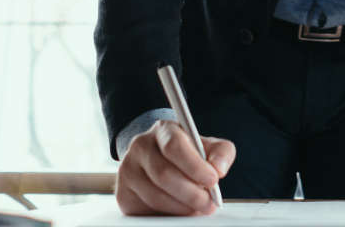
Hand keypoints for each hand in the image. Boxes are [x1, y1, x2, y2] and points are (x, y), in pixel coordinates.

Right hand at [115, 119, 234, 215]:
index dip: (194, 166)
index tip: (213, 180)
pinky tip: (179, 210)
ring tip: (197, 208)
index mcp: (163, 130)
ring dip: (181, 207)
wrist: (161, 158)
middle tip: (209, 203)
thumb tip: (218, 169)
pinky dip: (167, 214)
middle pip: (164, 174)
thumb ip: (221, 153)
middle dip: (191, 193)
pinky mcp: (123, 194)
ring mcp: (128, 170)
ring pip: (155, 196)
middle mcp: (140, 146)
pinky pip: (146, 210)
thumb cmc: (189, 153)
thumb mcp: (209, 146)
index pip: (174, 146)